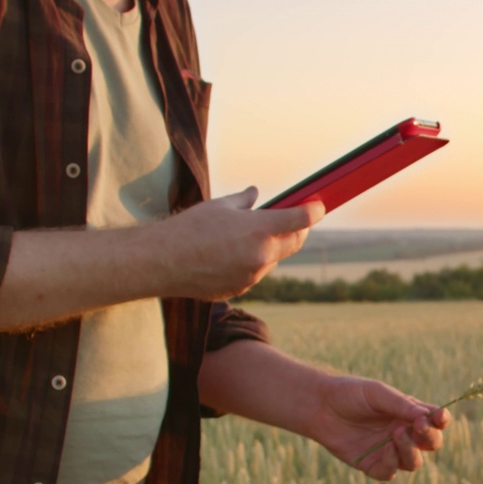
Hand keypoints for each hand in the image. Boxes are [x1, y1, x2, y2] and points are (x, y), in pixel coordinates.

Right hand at [159, 187, 323, 300]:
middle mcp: (262, 255)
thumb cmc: (189, 228)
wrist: (163, 262)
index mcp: (260, 229)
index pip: (301, 219)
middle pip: (295, 242)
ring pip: (274, 259)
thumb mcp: (220, 206)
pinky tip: (235, 253)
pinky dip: (254, 262)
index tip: (319, 206)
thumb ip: (244, 201)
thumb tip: (255, 194)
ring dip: (273, 247)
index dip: (314, 211)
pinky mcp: (240, 289)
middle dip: (298, 230)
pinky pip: (255, 273)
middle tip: (295, 220)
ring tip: (254, 235)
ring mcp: (253, 276)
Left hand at [305, 376, 450, 480]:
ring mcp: (388, 451)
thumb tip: (427, 417)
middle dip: (430, 437)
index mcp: (409, 414)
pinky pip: (390, 472)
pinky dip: (392, 463)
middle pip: (431, 444)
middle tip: (418, 426)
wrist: (320, 406)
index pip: (435, 421)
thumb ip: (402, 405)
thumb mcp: (378, 393)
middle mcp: (403, 434)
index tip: (440, 417)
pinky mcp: (372, 465)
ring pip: (413, 462)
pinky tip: (386, 449)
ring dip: (410, 451)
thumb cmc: (351, 394)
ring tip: (397, 434)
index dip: (442, 421)